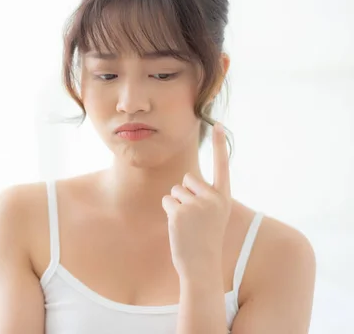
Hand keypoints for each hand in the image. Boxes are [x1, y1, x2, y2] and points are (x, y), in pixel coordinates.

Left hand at [162, 122, 231, 279]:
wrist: (201, 265)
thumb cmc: (205, 239)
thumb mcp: (212, 215)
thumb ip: (204, 196)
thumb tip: (184, 181)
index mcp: (223, 198)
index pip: (222, 166)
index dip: (219, 144)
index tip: (218, 124)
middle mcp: (212, 198)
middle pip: (188, 178)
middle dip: (185, 193)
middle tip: (194, 216)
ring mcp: (196, 205)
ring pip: (175, 190)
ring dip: (176, 204)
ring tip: (187, 223)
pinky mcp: (179, 212)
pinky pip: (166, 200)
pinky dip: (168, 211)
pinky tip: (179, 227)